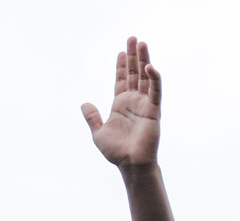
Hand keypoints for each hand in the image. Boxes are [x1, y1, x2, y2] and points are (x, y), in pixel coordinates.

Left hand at [81, 37, 161, 167]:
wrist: (130, 164)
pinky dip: (154, 78)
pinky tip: (149, 66)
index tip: (121, 52)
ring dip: (144, 60)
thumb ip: (92, 118)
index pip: (122, 80)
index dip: (121, 66)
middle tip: (133, 38)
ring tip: (142, 43)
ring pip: (145, 77)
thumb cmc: (116, 152)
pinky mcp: (153, 110)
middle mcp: (133, 102)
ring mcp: (144, 105)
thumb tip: (84, 104)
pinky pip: (155, 91)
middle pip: (134, 74)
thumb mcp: (99, 133)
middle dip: (133, 56)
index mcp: (120, 105)